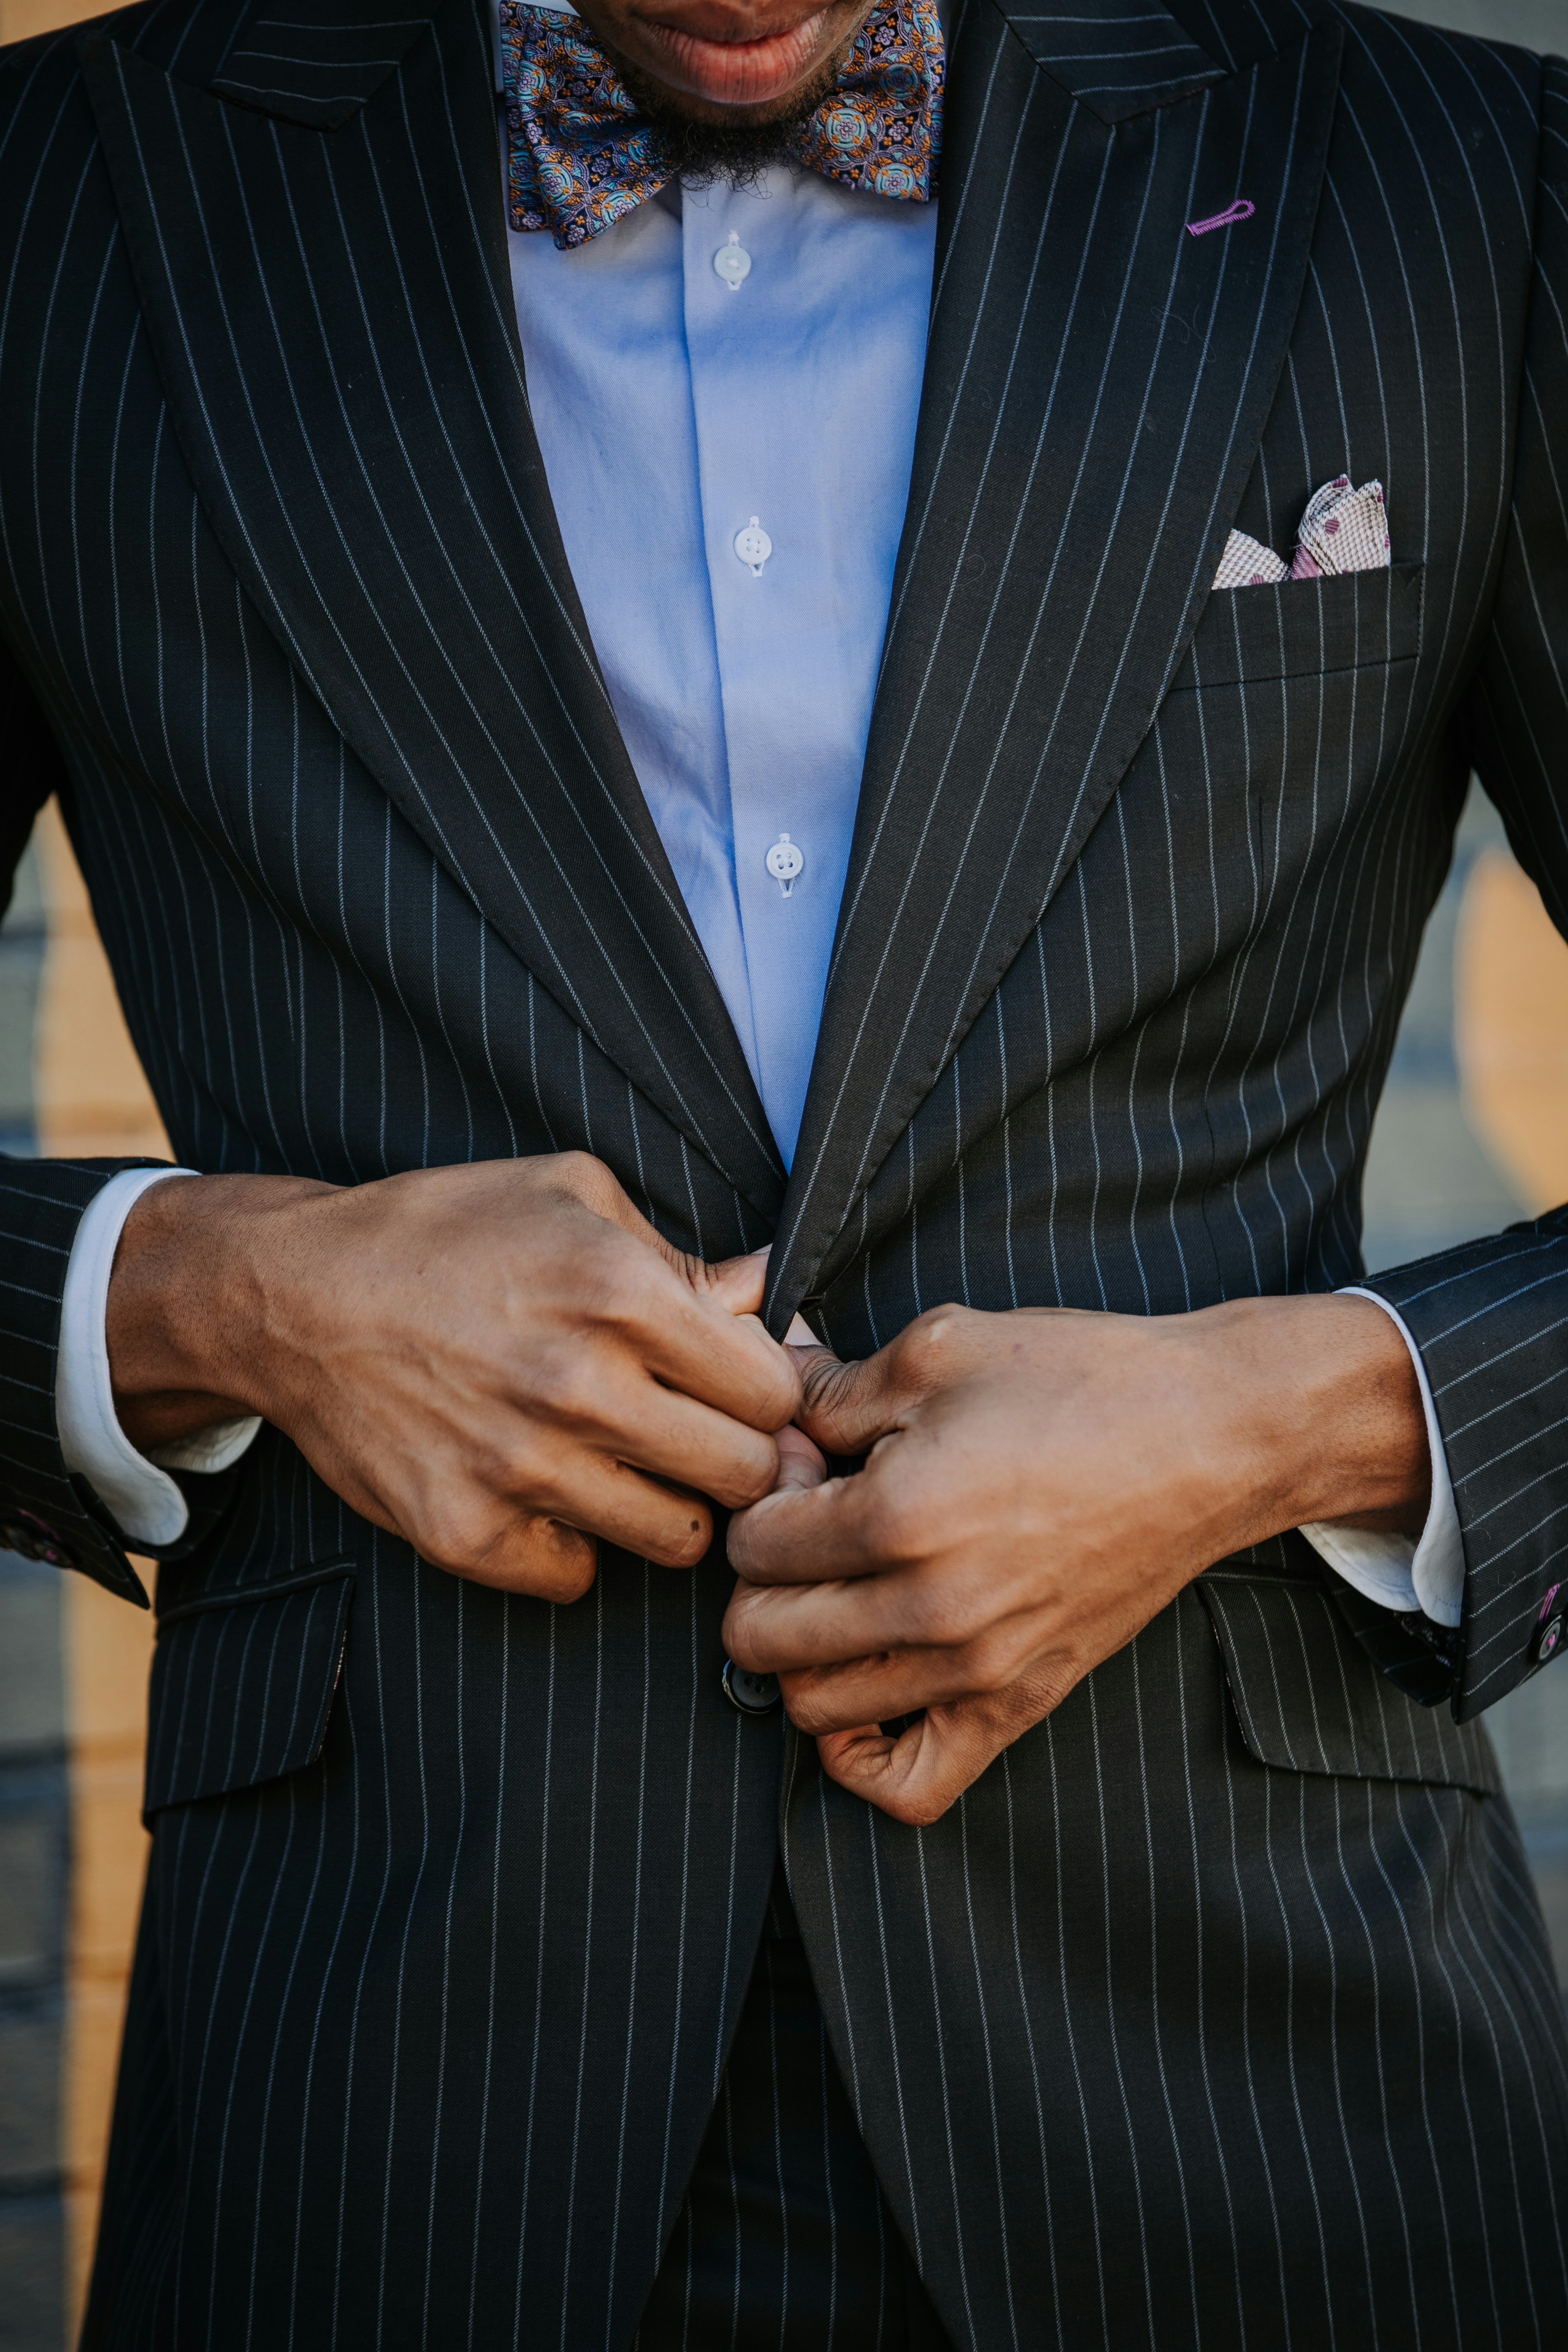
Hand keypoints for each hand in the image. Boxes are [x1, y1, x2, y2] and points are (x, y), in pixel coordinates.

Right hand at [106, 1154, 799, 1599]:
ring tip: (626, 1464)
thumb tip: (772, 1302)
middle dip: (739, 1458)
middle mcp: (579, 1385)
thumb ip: (684, 1257)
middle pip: (745, 1474)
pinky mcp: (466, 1533)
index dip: (771, 1394)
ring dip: (665, 1506)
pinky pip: (578, 1577)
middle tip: (702, 1438)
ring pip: (677, 1538)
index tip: (745, 1392)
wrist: (293, 1296)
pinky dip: (574, 1545)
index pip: (772, 1392)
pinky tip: (549, 1492)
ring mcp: (521, 1468)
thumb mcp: (573, 1196)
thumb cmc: (441, 1232)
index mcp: (621, 1292)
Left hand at [725, 1296, 1428, 1823]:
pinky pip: (911, 1784)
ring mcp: (977, 1668)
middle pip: (759, 1639)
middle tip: (810, 1528)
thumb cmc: (1083, 1379)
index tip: (806, 1465)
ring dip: (802, 1653)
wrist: (1212, 1437)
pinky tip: (867, 1689)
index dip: (763, 1495)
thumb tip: (767, 1387)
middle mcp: (930, 1608)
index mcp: (899, 1516)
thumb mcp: (940, 1347)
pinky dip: (862, 1754)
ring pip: (813, 1709)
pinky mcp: (1020, 1701)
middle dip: (762, 1578)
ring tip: (839, 1592)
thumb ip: (831, 1385)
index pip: (752, 1544)